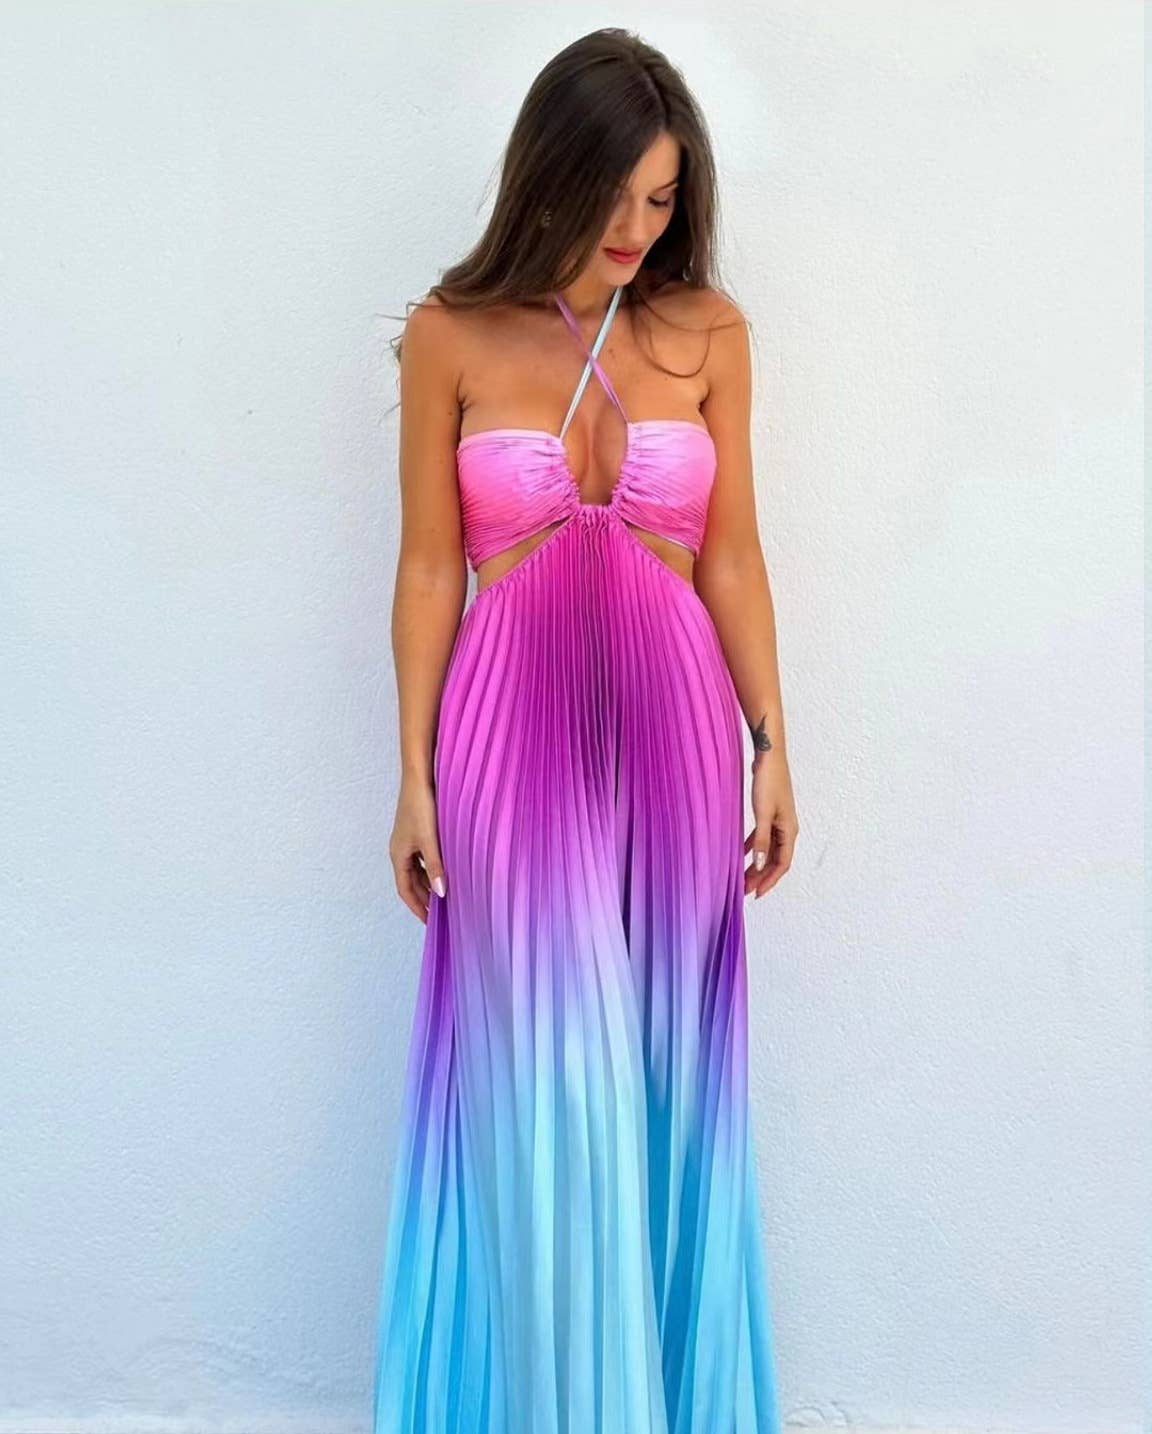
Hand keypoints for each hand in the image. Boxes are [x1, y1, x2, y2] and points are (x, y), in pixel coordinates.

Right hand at [390, 776, 446, 923]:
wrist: (419, 777)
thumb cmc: (420, 806)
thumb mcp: (429, 840)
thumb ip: (435, 867)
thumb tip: (441, 893)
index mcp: (398, 855)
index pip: (405, 890)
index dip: (417, 907)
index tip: (429, 923)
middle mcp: (400, 850)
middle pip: (411, 882)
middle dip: (423, 899)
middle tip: (440, 914)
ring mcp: (408, 841)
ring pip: (417, 871)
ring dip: (428, 884)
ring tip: (445, 896)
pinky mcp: (417, 831)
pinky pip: (423, 858)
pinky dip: (432, 869)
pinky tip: (445, 871)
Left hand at [744, 749, 798, 898]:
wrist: (770, 756)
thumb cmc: (768, 782)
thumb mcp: (763, 814)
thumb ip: (761, 840)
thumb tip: (760, 865)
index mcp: (789, 831)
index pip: (782, 864)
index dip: (770, 881)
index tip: (756, 894)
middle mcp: (787, 829)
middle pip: (775, 860)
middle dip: (761, 876)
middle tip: (745, 889)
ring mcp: (779, 821)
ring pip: (769, 850)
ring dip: (757, 863)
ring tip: (743, 876)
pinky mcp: (770, 813)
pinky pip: (763, 837)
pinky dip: (754, 847)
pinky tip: (742, 853)